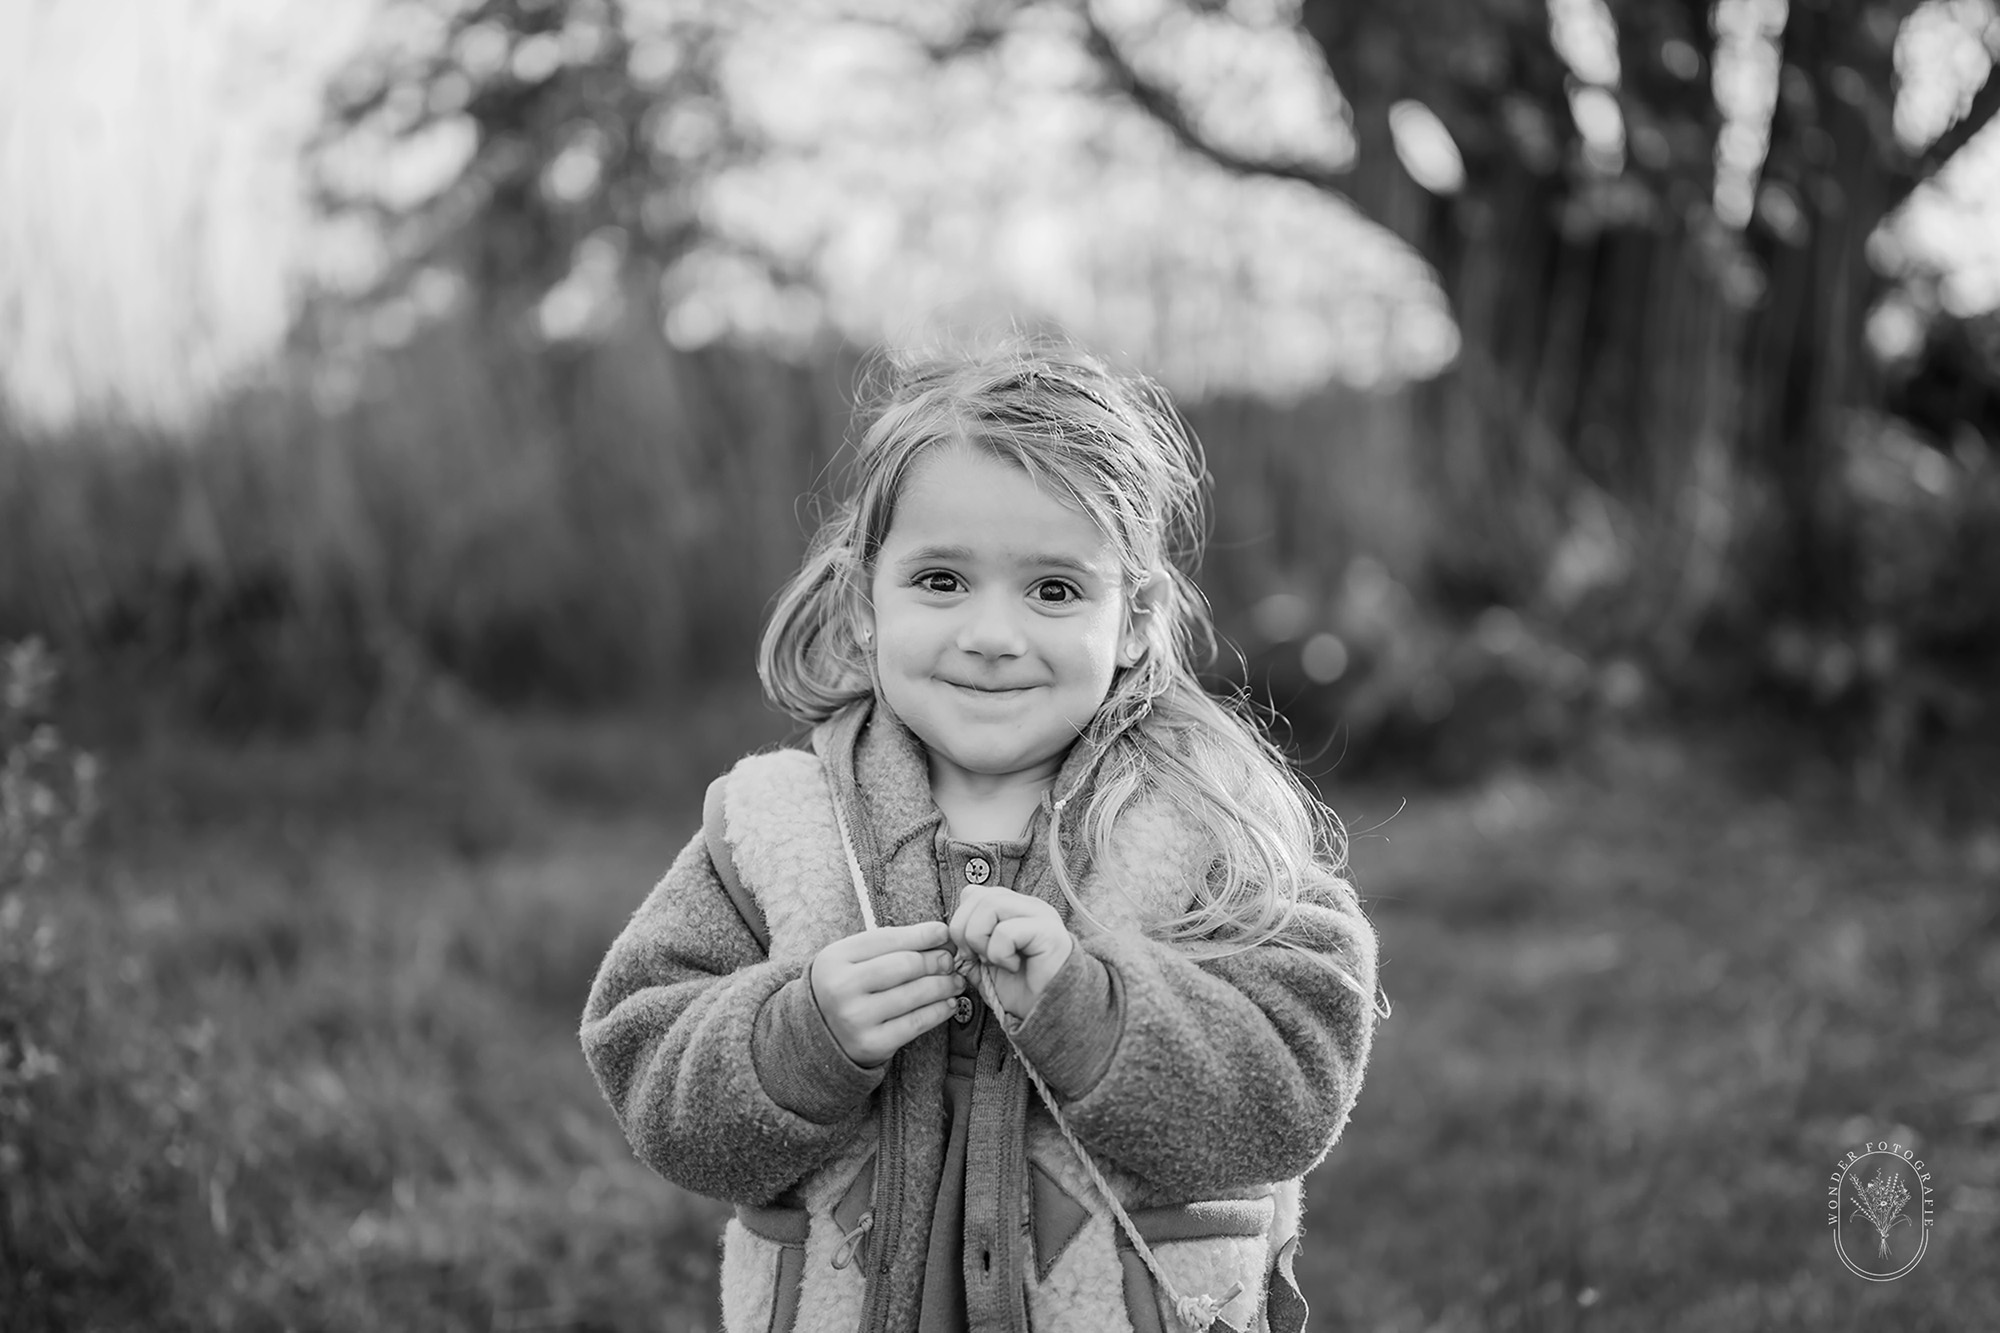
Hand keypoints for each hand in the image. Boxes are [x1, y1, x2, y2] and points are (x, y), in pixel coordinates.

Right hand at [810, 921, 965, 1066]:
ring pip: (915, 994)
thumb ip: (889, 946)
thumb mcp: (853, 961)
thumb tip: (940, 936)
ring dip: (944, 985)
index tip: (944, 933)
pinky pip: (917, 1022)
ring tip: (955, 981)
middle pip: (906, 965)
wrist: (821, 1038)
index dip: (922, 934)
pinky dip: (940, 1010)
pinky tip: (949, 1004)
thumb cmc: (846, 990)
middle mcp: (842, 987)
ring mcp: (856, 1018)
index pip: (887, 939)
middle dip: (936, 960)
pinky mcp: (873, 1044)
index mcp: (835, 958)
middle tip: (951, 961)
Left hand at [948, 884, 1073, 1020]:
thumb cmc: (1023, 990)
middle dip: (963, 931)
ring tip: (994, 961)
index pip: (974, 893)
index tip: (967, 952)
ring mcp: (1040, 915)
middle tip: (976, 958)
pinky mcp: (1047, 931)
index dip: (961, 921)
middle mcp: (1027, 906)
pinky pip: (1006, 931)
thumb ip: (969, 947)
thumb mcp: (985, 966)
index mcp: (1013, 909)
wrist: (1050, 1014)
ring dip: (980, 939)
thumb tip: (953, 940)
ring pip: (990, 905)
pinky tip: (1013, 966)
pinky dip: (999, 954)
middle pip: (977, 896)